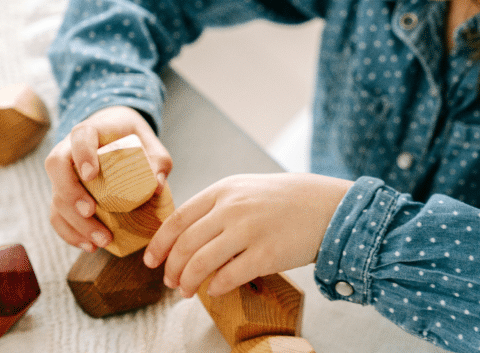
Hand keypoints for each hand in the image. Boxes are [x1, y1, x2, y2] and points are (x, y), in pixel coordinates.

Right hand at [44, 105, 172, 251]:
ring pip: (56, 196)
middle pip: (57, 168)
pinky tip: (89, 245)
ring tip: (100, 240)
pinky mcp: (63, 194)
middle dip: (71, 194)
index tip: (91, 175)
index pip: (79, 136)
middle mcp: (69, 150)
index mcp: (91, 131)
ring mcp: (63, 174)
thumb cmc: (133, 139)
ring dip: (74, 222)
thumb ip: (158, 161)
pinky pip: (57, 214)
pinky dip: (70, 233)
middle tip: (91, 212)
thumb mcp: (151, 144)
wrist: (116, 135)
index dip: (82, 154)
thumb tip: (157, 187)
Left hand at [143, 173, 352, 296]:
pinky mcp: (266, 254)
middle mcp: (233, 208)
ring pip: (201, 263)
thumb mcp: (248, 189)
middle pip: (185, 244)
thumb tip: (189, 236)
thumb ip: (219, 206)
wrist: (328, 206)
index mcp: (225, 189)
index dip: (159, 244)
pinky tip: (215, 290)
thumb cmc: (289, 199)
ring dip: (189, 282)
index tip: (151, 260)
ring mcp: (249, 230)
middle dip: (172, 268)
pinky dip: (215, 287)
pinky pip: (228, 277)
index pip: (178, 219)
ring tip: (187, 291)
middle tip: (170, 282)